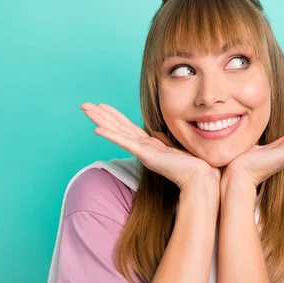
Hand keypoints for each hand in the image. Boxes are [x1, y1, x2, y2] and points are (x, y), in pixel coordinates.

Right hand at [80, 103, 220, 190]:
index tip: (102, 106)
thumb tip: (157, 133)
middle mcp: (142, 147)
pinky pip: (124, 142)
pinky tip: (97, 129)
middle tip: (85, 105)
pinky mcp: (145, 154)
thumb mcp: (175, 147)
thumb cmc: (190, 164)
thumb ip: (163, 140)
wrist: (198, 177)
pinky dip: (111, 135)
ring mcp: (142, 150)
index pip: (127, 127)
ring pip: (117, 131)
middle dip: (101, 115)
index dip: (114, 116)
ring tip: (86, 109)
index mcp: (149, 144)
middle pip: (117, 127)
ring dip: (101, 120)